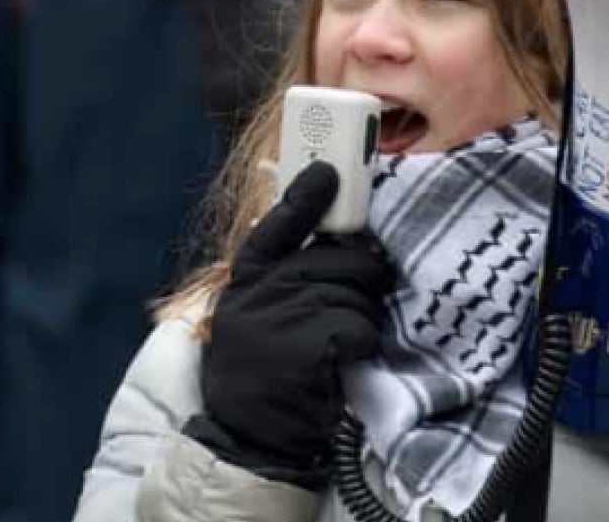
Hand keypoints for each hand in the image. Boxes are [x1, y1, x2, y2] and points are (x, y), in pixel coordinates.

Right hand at [184, 161, 395, 486]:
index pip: (278, 225)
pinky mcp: (306, 345)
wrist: (247, 436)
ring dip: (362, 319)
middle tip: (357, 304)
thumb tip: (333, 234)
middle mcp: (260, 291)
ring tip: (339, 343)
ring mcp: (281, 316)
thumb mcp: (258, 316)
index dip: (307, 196)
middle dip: (361, 280)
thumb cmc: (265, 372)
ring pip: (356, 294)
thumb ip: (284, 276)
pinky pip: (359, 325)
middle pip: (338, 258)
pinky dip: (361, 344)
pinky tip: (341, 361)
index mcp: (247, 278)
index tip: (330, 172)